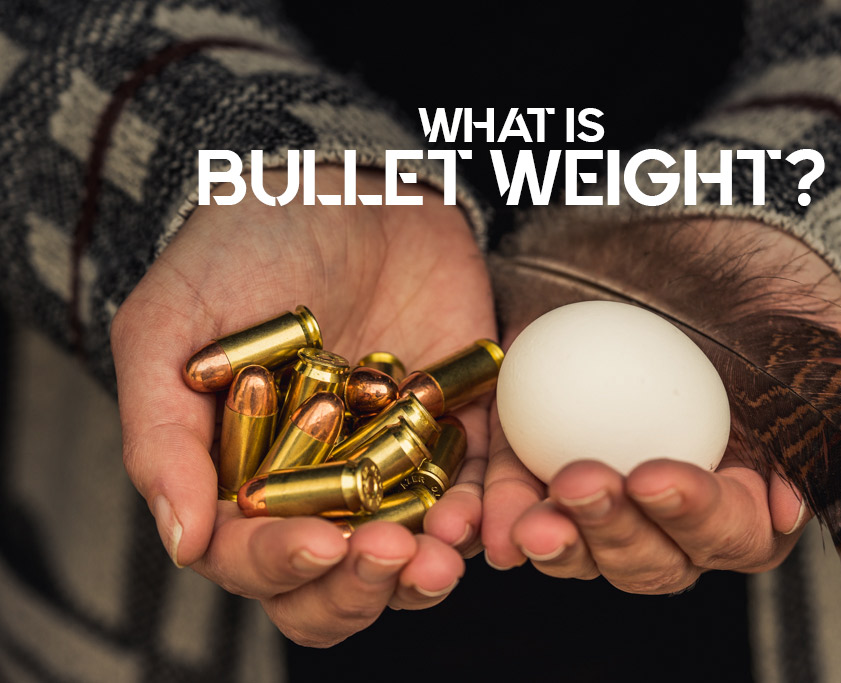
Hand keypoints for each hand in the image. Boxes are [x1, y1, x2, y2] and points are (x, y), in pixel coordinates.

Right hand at [112, 167, 495, 645]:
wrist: (340, 183)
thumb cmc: (240, 249)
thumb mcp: (172, 327)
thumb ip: (162, 434)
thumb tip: (181, 542)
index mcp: (239, 478)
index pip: (250, 558)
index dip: (281, 565)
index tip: (319, 544)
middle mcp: (315, 486)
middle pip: (336, 581)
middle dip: (363, 586)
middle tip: (394, 559)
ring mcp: (389, 462)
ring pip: (412, 552)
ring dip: (432, 566)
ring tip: (449, 549)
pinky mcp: (454, 430)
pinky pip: (478, 490)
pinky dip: (490, 513)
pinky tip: (496, 516)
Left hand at [482, 218, 840, 590]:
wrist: (677, 223)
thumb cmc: (760, 274)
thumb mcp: (815, 333)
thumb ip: (831, 417)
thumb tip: (790, 511)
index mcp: (751, 488)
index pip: (733, 533)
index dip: (695, 516)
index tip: (655, 473)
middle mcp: (676, 500)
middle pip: (652, 558)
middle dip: (617, 535)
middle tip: (582, 484)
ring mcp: (608, 478)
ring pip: (582, 544)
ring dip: (556, 542)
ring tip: (528, 524)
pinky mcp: (544, 451)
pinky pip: (519, 495)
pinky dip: (502, 511)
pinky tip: (485, 516)